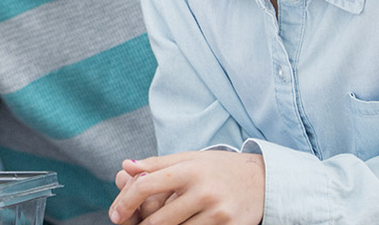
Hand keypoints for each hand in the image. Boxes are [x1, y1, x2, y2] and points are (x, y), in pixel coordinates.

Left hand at [108, 151, 263, 224]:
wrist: (263, 180)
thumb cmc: (218, 169)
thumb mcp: (189, 159)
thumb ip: (156, 164)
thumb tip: (125, 167)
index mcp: (189, 170)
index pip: (146, 186)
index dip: (125, 202)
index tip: (116, 215)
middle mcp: (203, 191)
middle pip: (158, 219)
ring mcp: (218, 212)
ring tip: (162, 223)